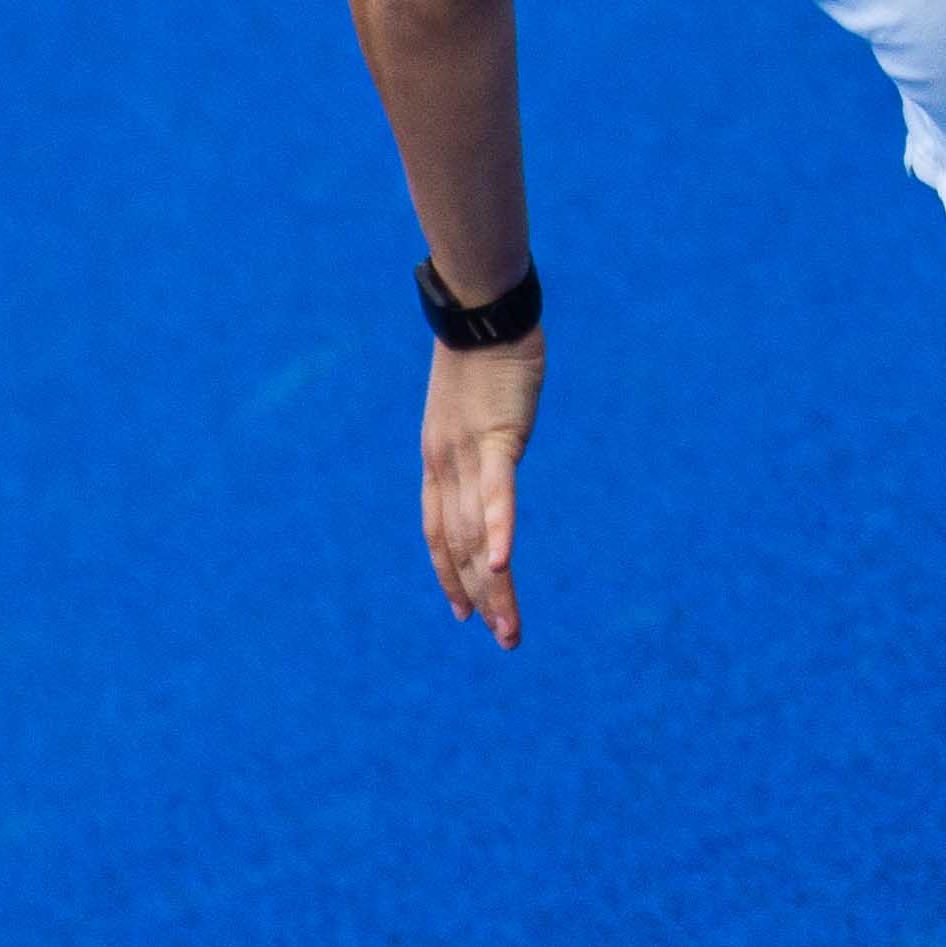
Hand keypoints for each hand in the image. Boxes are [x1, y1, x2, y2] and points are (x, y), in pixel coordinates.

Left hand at [422, 326, 538, 646]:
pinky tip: (502, 566)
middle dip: (479, 597)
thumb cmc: (485, 348)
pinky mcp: (496, 439)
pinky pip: (496, 495)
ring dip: (494, 587)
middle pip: (458, 545)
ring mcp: (467, 455)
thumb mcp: (474, 400)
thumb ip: (478, 431)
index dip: (447, 574)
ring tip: (508, 630)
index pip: (437, 531)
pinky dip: (497, 533)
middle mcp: (444, 464)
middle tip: (501, 638)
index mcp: (436, 457)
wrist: (481, 308)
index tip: (461, 612)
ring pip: (475, 534)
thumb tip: (491, 436)